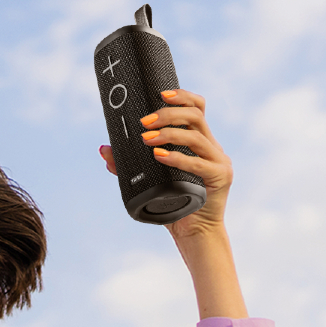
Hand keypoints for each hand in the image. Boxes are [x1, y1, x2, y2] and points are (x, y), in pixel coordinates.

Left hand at [98, 89, 232, 240]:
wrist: (194, 232)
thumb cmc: (173, 204)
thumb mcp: (150, 180)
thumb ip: (129, 165)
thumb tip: (105, 149)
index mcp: (200, 142)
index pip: (197, 108)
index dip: (182, 96)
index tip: (160, 94)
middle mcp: (212, 148)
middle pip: (195, 116)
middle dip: (168, 115)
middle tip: (145, 122)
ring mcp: (219, 161)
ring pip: (196, 137)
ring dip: (169, 134)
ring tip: (147, 139)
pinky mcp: (220, 178)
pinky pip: (199, 164)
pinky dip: (177, 158)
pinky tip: (160, 156)